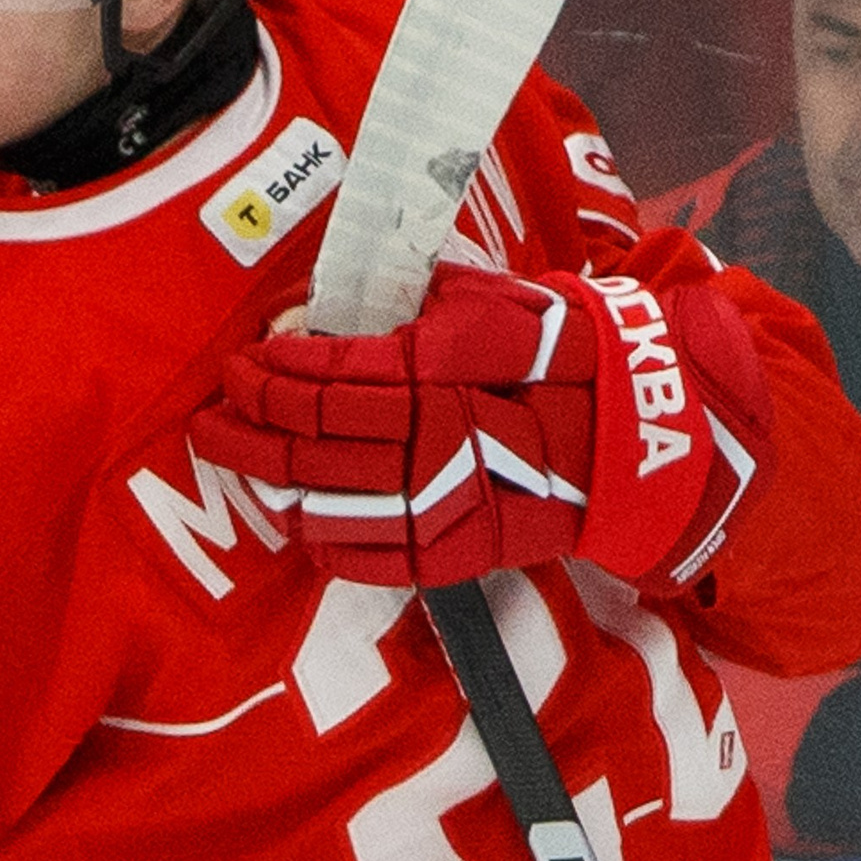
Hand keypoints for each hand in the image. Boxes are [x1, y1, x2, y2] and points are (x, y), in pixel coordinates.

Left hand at [192, 262, 772, 589]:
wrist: (648, 432)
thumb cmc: (561, 350)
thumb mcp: (490, 302)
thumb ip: (409, 305)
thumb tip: (324, 308)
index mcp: (446, 365)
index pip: (335, 373)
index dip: (276, 370)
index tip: (241, 363)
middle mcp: (446, 432)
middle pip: (321, 437)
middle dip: (253, 427)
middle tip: (211, 419)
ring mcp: (460, 498)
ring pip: (340, 500)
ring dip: (278, 484)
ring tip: (239, 464)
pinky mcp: (473, 550)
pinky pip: (384, 559)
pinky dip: (332, 544)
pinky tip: (299, 523)